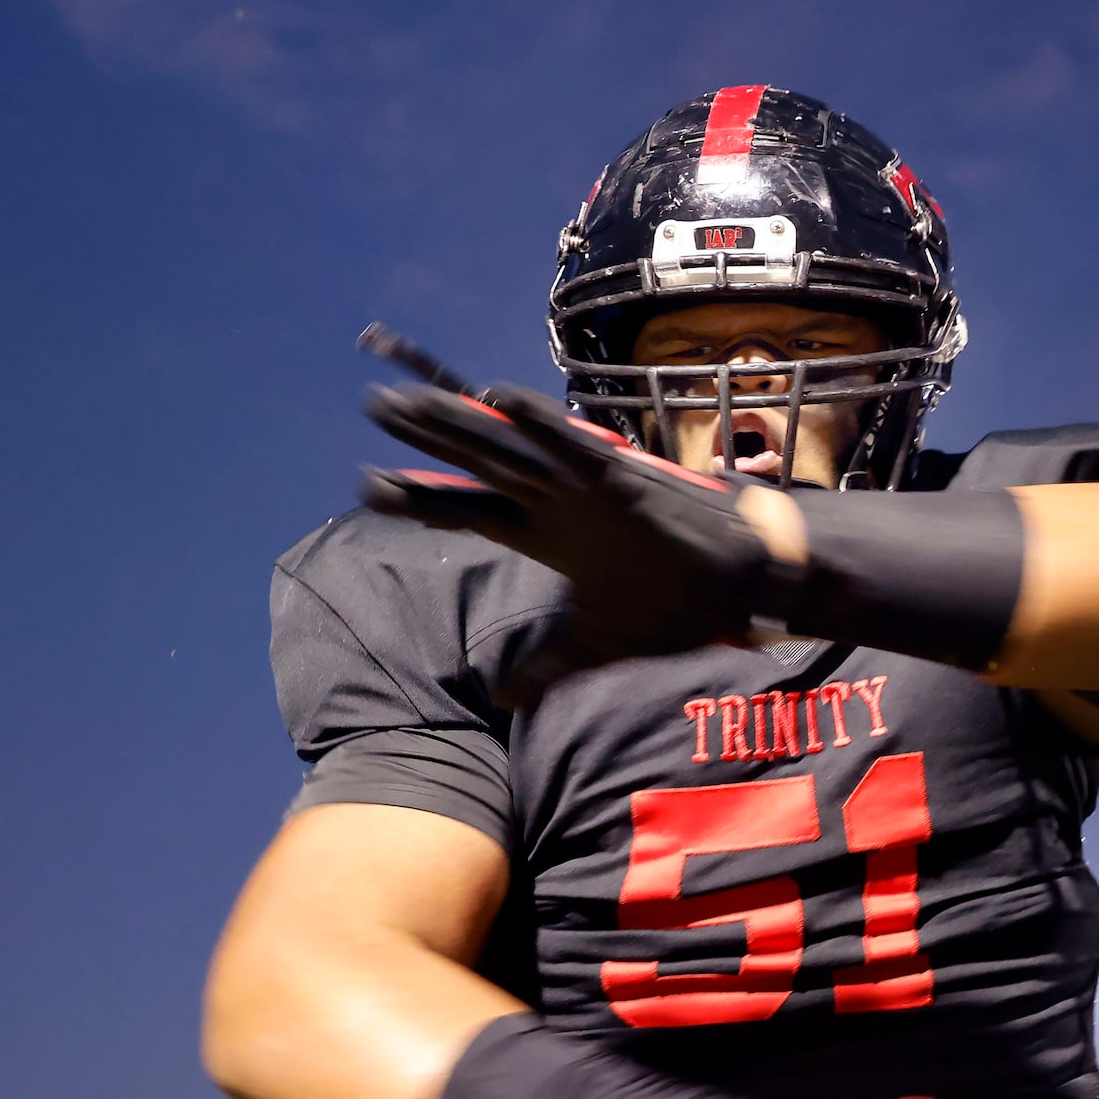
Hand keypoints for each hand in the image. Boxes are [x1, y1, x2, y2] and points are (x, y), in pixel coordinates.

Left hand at [360, 382, 780, 678]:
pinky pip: (569, 446)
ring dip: (462, 422)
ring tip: (412, 397)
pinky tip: (497, 400)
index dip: (417, 499)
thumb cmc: (669, 612)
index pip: (465, 510)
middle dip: (426, 436)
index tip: (365, 485)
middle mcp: (552, 502)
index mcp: (541, 534)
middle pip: (475, 462)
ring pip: (508, 446)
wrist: (733, 593)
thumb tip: (503, 701)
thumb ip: (545, 669)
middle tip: (377, 405)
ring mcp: (580, 487)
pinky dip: (536, 423)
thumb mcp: (592, 647)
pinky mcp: (616, 481)